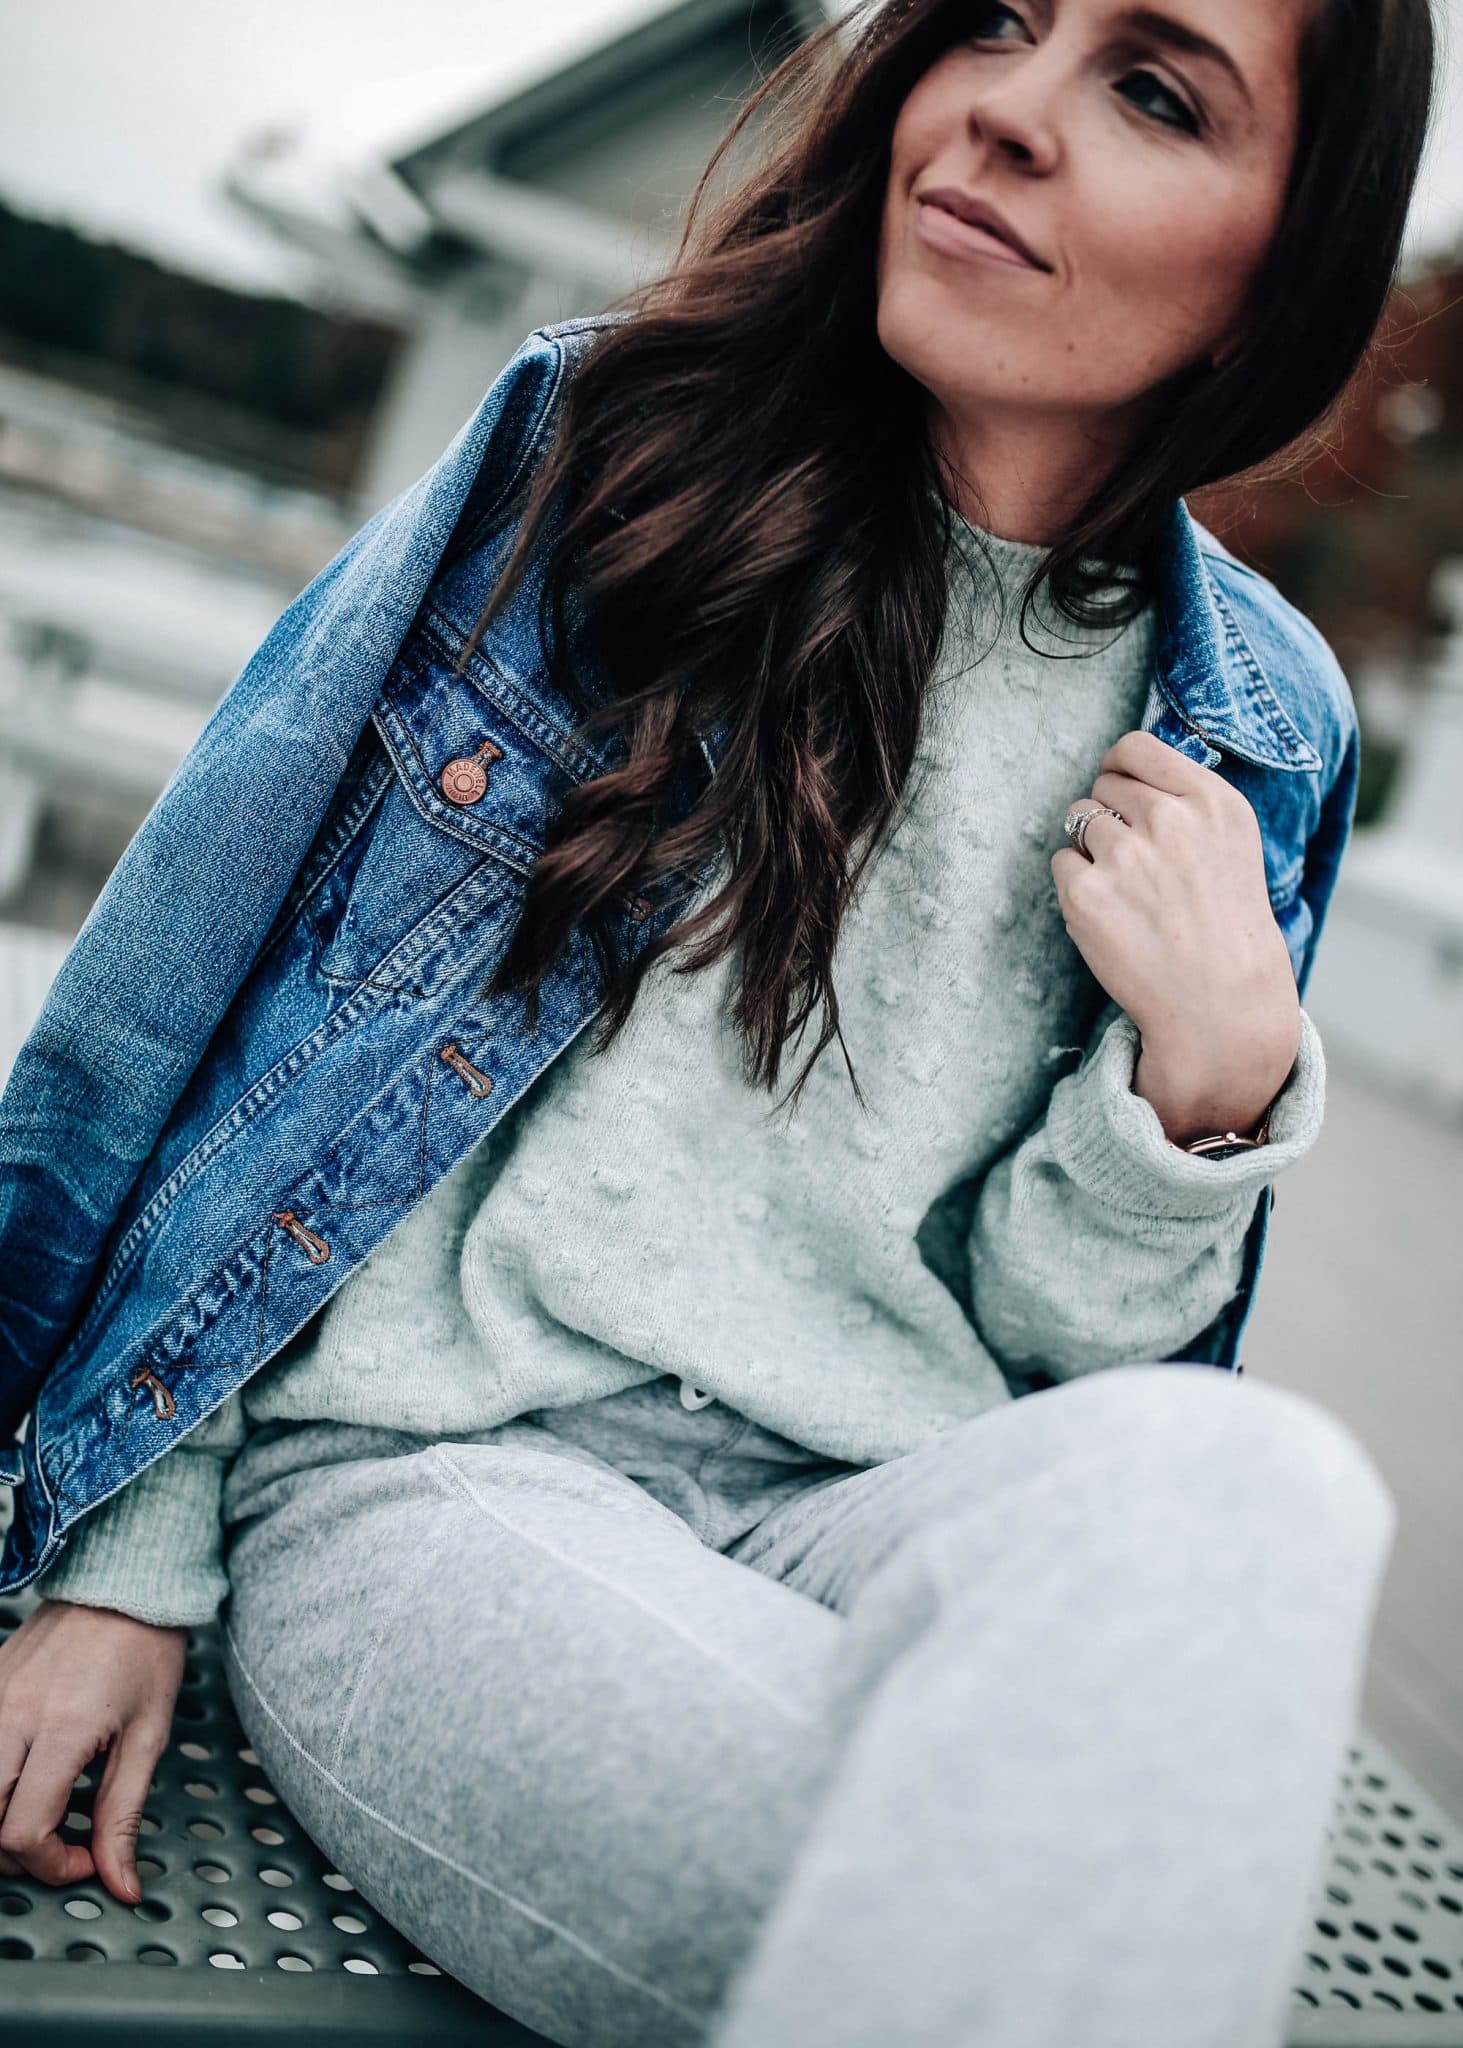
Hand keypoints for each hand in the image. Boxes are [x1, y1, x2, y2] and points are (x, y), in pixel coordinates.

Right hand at [0, 1597, 186, 1902]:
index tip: (85, 1859)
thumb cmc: (145, 1652)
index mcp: (61, 1729)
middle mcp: (12, 1715)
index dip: (52, 1865)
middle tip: (58, 1847)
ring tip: (38, 1819)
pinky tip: (22, 1782)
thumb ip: (125, 1814)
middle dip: (17, 1854)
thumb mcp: (148, 1735)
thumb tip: (121, 1883)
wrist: (124, 1584)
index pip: (23, 1831)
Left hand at [1051, 731, 1299, 1137]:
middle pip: (1103, 786)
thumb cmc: (1224, 923)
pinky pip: (1061, 863)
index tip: (1119, 788)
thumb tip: (1126, 770)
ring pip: (1078, 820)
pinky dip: (1077, 885)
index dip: (1118, 767)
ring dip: (1091, 849)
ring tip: (1128, 890)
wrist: (1221, 1001)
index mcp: (1212, 801)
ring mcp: (1125, 856)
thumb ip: (1185, 800)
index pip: (1136, 748)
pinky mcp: (1086, 894)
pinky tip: (1111, 913)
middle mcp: (1170, 820)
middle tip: (1134, 861)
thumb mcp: (1231, 842)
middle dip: (1110, 815)